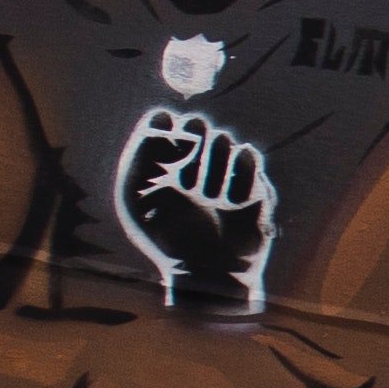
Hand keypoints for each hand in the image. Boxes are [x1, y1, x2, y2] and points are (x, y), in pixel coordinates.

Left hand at [119, 112, 278, 316]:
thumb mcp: (135, 194)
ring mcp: (224, 178)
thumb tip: (163, 115)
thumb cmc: (164, 238)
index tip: (163, 138)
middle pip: (197, 127)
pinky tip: (232, 183)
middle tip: (190, 145)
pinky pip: (250, 157)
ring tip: (207, 186)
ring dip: (215, 156)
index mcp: (162, 171)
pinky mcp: (252, 185)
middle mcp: (193, 170)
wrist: (205, 272)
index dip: (165, 126)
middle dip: (194, 133)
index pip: (166, 127)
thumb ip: (141, 151)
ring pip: (224, 140)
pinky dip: (241, 166)